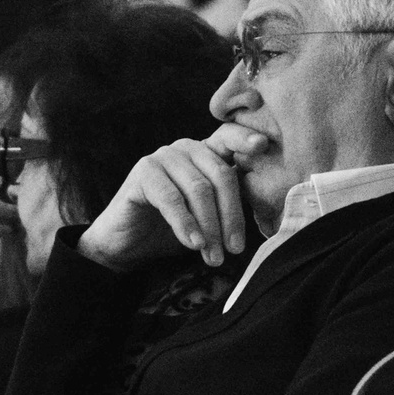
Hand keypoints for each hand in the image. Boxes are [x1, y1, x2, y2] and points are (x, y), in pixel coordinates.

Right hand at [76, 122, 267, 271]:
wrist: (126, 245)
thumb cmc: (172, 230)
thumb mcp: (209, 216)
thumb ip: (230, 203)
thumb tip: (267, 205)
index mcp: (206, 152)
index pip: (230, 138)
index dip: (246, 139)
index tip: (263, 145)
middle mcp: (186, 148)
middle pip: (221, 174)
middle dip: (231, 216)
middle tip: (234, 250)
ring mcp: (163, 157)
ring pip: (199, 189)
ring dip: (210, 227)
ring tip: (213, 257)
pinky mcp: (142, 173)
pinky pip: (172, 198)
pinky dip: (185, 223)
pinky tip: (193, 244)